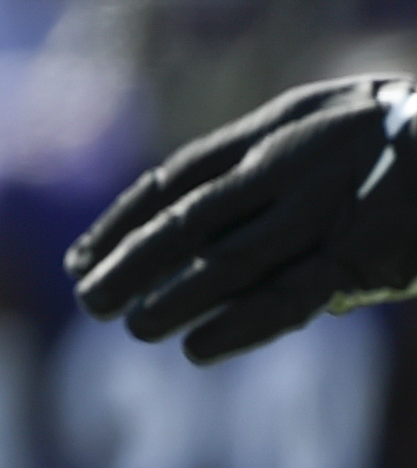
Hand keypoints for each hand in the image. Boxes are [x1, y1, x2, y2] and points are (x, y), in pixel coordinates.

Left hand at [71, 76, 416, 361]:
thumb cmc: (392, 124)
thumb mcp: (315, 119)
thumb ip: (265, 159)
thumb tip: (206, 202)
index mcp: (267, 134)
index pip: (172, 181)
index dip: (123, 220)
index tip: (82, 254)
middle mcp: (282, 172)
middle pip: (186, 223)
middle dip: (131, 262)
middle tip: (86, 297)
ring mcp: (319, 214)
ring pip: (227, 261)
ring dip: (173, 297)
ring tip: (128, 324)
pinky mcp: (361, 258)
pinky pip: (291, 296)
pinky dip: (242, 325)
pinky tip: (199, 349)